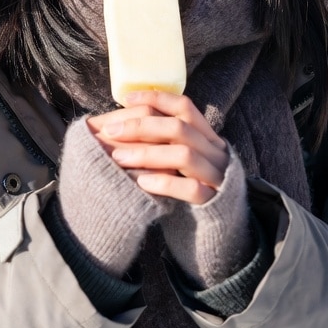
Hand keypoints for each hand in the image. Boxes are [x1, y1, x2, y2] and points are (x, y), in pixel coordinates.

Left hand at [87, 90, 228, 204]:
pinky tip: (141, 183)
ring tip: (118, 157)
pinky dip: (165, 183)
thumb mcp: (180, 159)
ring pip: (185, 154)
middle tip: (111, 131)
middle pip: (180, 127)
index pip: (184, 107)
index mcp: (208, 137)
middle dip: (142, 126)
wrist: (217, 229)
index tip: (125, 99)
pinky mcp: (214, 203)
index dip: (156, 98)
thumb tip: (124, 120)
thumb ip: (164, 141)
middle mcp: (216, 153)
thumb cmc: (187, 189)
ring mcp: (217, 177)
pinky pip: (192, 188)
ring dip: (147, 153)